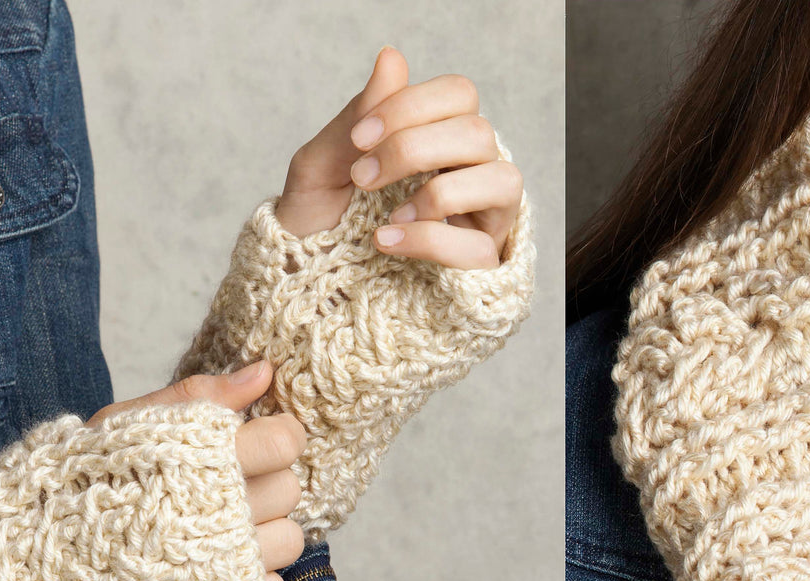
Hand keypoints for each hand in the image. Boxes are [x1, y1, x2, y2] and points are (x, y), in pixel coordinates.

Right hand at [86, 359, 303, 580]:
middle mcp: (225, 517)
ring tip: (220, 529)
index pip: (286, 442)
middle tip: (223, 487)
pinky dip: (255, 580)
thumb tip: (264, 371)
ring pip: (290, 540)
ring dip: (264, 532)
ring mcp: (227, 569)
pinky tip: (217, 569)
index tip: (256, 440)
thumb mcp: (128, 425)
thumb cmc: (80, 483)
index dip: (278, 436)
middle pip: (290, 490)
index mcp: (205, 463)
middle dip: (266, 482)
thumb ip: (200, 396)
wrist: (33, 566)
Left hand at [273, 44, 523, 268]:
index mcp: (437, 141)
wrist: (306, 294)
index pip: (460, 95)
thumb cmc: (318, 228)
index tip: (360, 138)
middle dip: (415, 149)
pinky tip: (386, 241)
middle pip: (479, 132)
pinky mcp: (481, 269)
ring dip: (439, 191)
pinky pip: (478, 246)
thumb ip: (358, 117)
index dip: (413, 106)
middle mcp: (469, 174)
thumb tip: (392, 57)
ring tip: (387, 213)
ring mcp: (482, 222)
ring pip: (503, 179)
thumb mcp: (321, 168)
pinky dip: (429, 238)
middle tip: (363, 178)